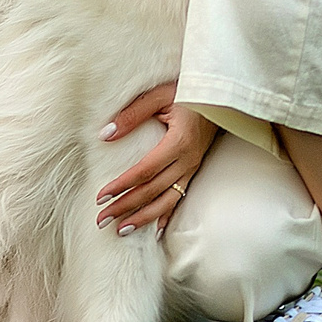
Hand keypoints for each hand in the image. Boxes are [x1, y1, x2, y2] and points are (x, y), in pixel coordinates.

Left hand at [94, 81, 216, 234]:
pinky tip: (155, 230)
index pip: (145, 171)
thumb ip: (132, 115)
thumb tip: (105, 134)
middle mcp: (187, 159)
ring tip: (121, 229)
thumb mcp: (159, 96)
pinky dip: (166, 215)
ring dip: (143, 218)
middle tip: (101, 219)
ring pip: (167, 200)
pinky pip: (180, 197)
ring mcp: (193, 167)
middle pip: (153, 191)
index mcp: (178, 142)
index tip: (102, 196)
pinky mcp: (195, 169)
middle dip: (125, 207)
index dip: (122, 185)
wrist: (220, 94)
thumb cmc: (188, 91)